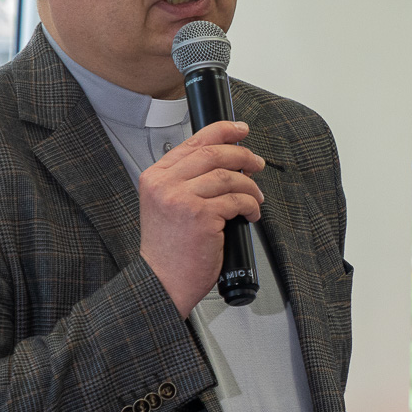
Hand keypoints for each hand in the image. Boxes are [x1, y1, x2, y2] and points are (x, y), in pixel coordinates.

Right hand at [137, 120, 264, 316]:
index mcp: (155, 178)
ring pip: (228, 176)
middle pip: (213, 154)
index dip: (222, 132)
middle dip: (242, 155)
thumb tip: (223, 165)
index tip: (239, 130)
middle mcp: (165, 185)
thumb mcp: (166, 207)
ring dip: (249, 185)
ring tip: (255, 197)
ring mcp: (182, 199)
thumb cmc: (168, 250)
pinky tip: (251, 213)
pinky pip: (236, 200)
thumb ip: (185, 183)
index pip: (192, 143)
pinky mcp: (201, 216)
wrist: (162, 281)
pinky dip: (250, 205)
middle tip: (256, 163)